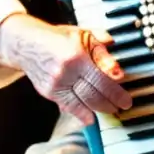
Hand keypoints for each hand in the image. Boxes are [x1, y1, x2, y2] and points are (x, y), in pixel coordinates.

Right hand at [0, 14, 132, 124]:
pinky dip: (80, 114)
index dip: (116, 93)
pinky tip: (90, 118)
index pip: (101, 80)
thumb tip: (117, 69)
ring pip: (81, 104)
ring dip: (98, 110)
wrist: (27, 44)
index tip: (126, 100)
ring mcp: (55, 85)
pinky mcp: (48, 93)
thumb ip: (102, 50)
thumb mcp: (84, 35)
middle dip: (110, 104)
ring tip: (110, 110)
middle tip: (122, 106)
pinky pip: (67, 107)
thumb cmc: (59, 38)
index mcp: (76, 56)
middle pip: (92, 95)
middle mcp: (65, 73)